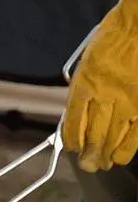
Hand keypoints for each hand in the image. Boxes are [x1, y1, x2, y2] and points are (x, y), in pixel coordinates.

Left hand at [62, 0, 137, 171]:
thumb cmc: (114, 36)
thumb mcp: (88, 58)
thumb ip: (83, 85)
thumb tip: (77, 111)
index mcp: (86, 83)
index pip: (74, 121)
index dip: (71, 139)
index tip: (71, 148)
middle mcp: (105, 96)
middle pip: (93, 134)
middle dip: (88, 154)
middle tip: (87, 165)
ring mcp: (128, 101)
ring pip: (113, 137)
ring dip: (105, 154)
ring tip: (101, 164)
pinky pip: (135, 133)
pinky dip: (127, 148)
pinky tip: (120, 158)